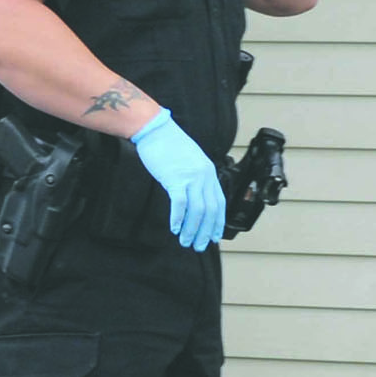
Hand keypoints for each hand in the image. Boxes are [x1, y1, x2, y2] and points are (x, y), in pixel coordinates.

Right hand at [130, 109, 226, 250]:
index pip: (219, 202)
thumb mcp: (190, 161)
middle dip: (205, 231)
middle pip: (210, 210)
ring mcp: (191, 177)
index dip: (217, 222)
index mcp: (209, 172)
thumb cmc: (169, 145)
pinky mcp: (175, 179)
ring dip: (192, 229)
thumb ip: (195, 178)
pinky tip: (174, 228)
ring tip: (186, 242)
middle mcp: (204, 176)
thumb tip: (194, 198)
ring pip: (197, 210)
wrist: (155, 130)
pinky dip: (178, 218)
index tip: (214, 237)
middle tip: (199, 246)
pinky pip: (180, 204)